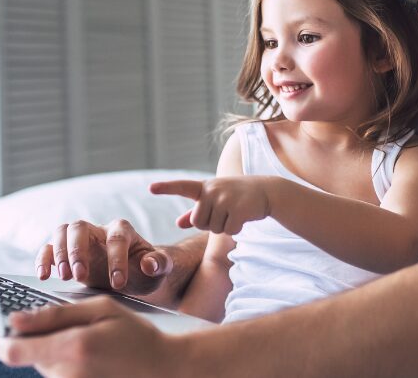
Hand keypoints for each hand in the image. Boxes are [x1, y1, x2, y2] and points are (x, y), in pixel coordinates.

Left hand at [0, 298, 184, 377]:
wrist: (162, 369)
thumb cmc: (135, 335)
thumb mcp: (100, 309)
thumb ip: (55, 314)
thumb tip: (14, 320)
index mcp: (72, 347)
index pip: (13, 351)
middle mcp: (66, 374)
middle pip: (29, 354)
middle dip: (39, 337)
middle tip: (70, 326)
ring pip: (43, 363)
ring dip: (53, 350)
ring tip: (87, 342)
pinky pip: (57, 374)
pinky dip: (65, 362)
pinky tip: (89, 357)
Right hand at [35, 219, 172, 294]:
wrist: (132, 278)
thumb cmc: (145, 271)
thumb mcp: (159, 270)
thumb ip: (160, 264)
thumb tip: (149, 264)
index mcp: (123, 230)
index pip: (116, 238)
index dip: (116, 259)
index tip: (118, 283)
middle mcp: (98, 230)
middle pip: (81, 227)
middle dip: (78, 251)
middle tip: (80, 275)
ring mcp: (80, 240)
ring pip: (62, 232)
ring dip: (60, 253)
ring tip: (65, 277)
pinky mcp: (66, 253)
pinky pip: (49, 248)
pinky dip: (43, 259)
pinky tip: (44, 276)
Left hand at [150, 177, 275, 234]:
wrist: (267, 191)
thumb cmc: (237, 196)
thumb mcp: (216, 199)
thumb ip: (196, 212)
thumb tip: (178, 223)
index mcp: (205, 187)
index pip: (182, 186)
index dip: (166, 188)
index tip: (150, 188)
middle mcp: (212, 190)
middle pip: (198, 221)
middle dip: (210, 223)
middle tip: (225, 212)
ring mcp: (225, 198)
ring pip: (213, 228)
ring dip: (224, 226)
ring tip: (235, 212)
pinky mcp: (238, 208)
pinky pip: (229, 230)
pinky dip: (236, 229)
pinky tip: (243, 217)